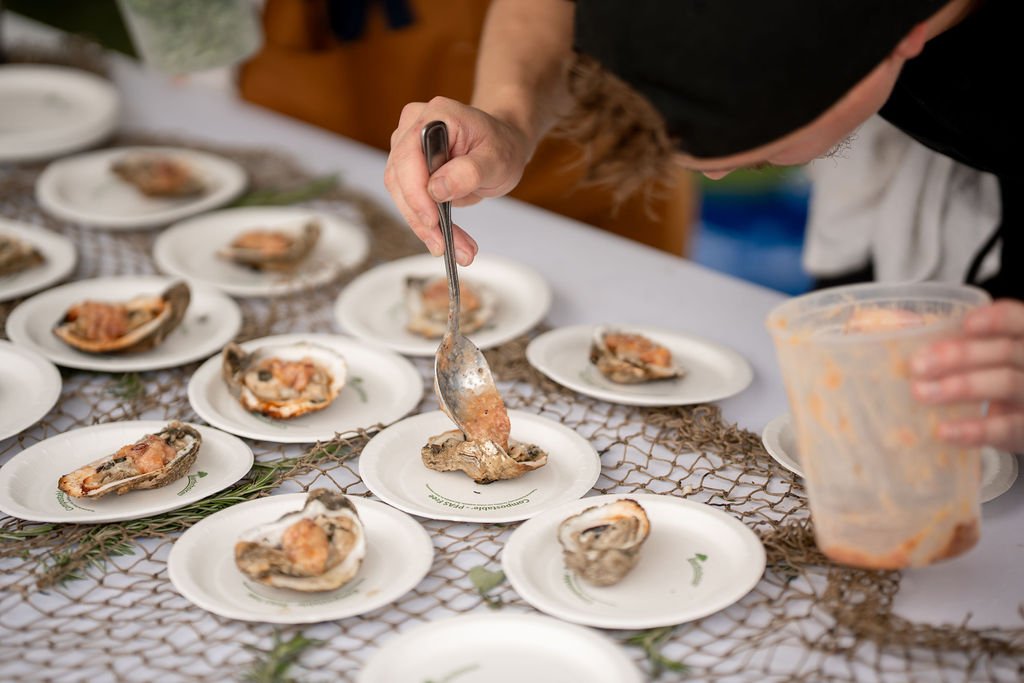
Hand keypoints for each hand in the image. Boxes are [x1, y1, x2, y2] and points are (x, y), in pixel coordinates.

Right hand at [383, 96, 532, 265]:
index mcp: (436, 115)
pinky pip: (411, 201)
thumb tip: (436, 189)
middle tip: (445, 246)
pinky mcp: (411, 170)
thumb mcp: (497, 159)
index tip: (432, 221)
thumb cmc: (502, 146)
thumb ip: (469, 172)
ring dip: (425, 227)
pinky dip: (429, 225)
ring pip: (402, 195)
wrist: (504, 146)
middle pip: (400, 180)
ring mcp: (408, 148)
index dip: (415, 193)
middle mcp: (414, 127)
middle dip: (422, 218)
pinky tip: (449, 241)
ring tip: (457, 249)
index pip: (409, 157)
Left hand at [910, 299, 1023, 451]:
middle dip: (960, 355)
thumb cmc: (992, 382)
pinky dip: (974, 429)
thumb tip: (909, 343)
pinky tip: (944, 431)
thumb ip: (962, 348)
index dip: (996, 319)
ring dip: (960, 386)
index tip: (966, 324)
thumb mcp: (986, 361)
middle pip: (1006, 351)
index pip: (1018, 319)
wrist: (1017, 424)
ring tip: (921, 393)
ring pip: (1006, 383)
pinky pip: (1006, 427)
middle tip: (917, 365)